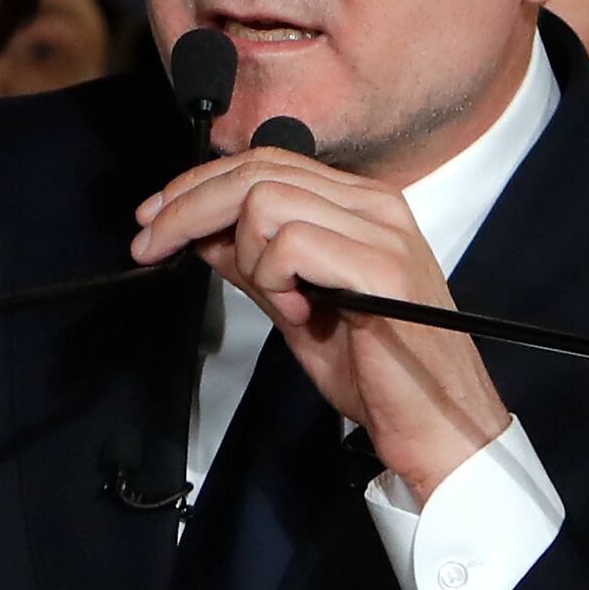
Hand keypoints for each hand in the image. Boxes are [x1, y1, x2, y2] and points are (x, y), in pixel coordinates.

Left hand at [130, 148, 511, 497]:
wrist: (437, 427)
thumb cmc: (380, 375)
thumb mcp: (296, 309)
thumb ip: (255, 266)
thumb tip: (201, 235)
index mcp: (360, 206)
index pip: (265, 162)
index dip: (198, 185)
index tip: (154, 219)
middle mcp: (375, 206)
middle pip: (257, 170)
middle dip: (188, 207)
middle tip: (152, 245)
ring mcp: (382, 232)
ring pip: (267, 202)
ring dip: (248, 258)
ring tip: (279, 302)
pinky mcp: (381, 268)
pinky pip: (291, 244)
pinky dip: (275, 280)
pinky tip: (300, 314)